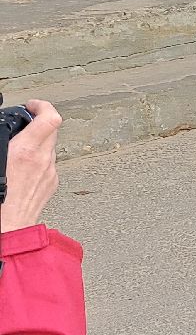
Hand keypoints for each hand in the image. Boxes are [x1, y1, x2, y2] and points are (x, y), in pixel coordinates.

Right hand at [1, 100, 61, 233]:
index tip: (31, 105)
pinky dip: (40, 160)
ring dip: (39, 142)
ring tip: (21, 146)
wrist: (6, 229)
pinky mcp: (51, 184)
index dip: (42, 106)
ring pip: (50, 147)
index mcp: (26, 153)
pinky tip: (24, 167)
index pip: (50, 118)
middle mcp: (43, 160)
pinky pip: (49, 164)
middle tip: (25, 122)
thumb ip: (2, 145)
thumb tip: (5, 136)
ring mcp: (49, 173)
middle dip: (38, 122)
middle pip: (52, 129)